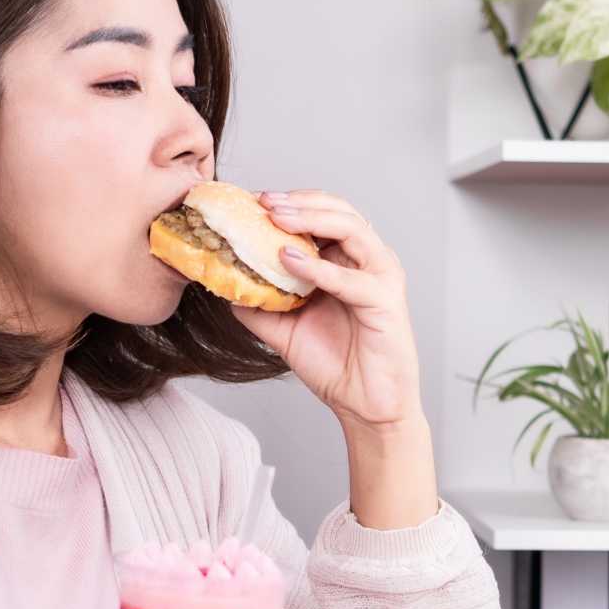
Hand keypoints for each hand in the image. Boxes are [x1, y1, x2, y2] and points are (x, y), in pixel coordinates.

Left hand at [229, 190, 422, 431]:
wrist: (365, 407)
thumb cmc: (335, 365)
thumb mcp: (284, 328)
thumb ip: (257, 303)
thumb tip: (222, 282)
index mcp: (347, 261)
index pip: (322, 215)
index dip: (289, 203)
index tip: (251, 202)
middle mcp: (368, 261)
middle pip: (338, 210)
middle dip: (298, 202)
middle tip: (262, 201)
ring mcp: (381, 278)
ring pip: (351, 229)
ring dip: (310, 219)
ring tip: (274, 218)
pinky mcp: (386, 302)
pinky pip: (352, 278)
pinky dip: (319, 267)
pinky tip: (289, 259)